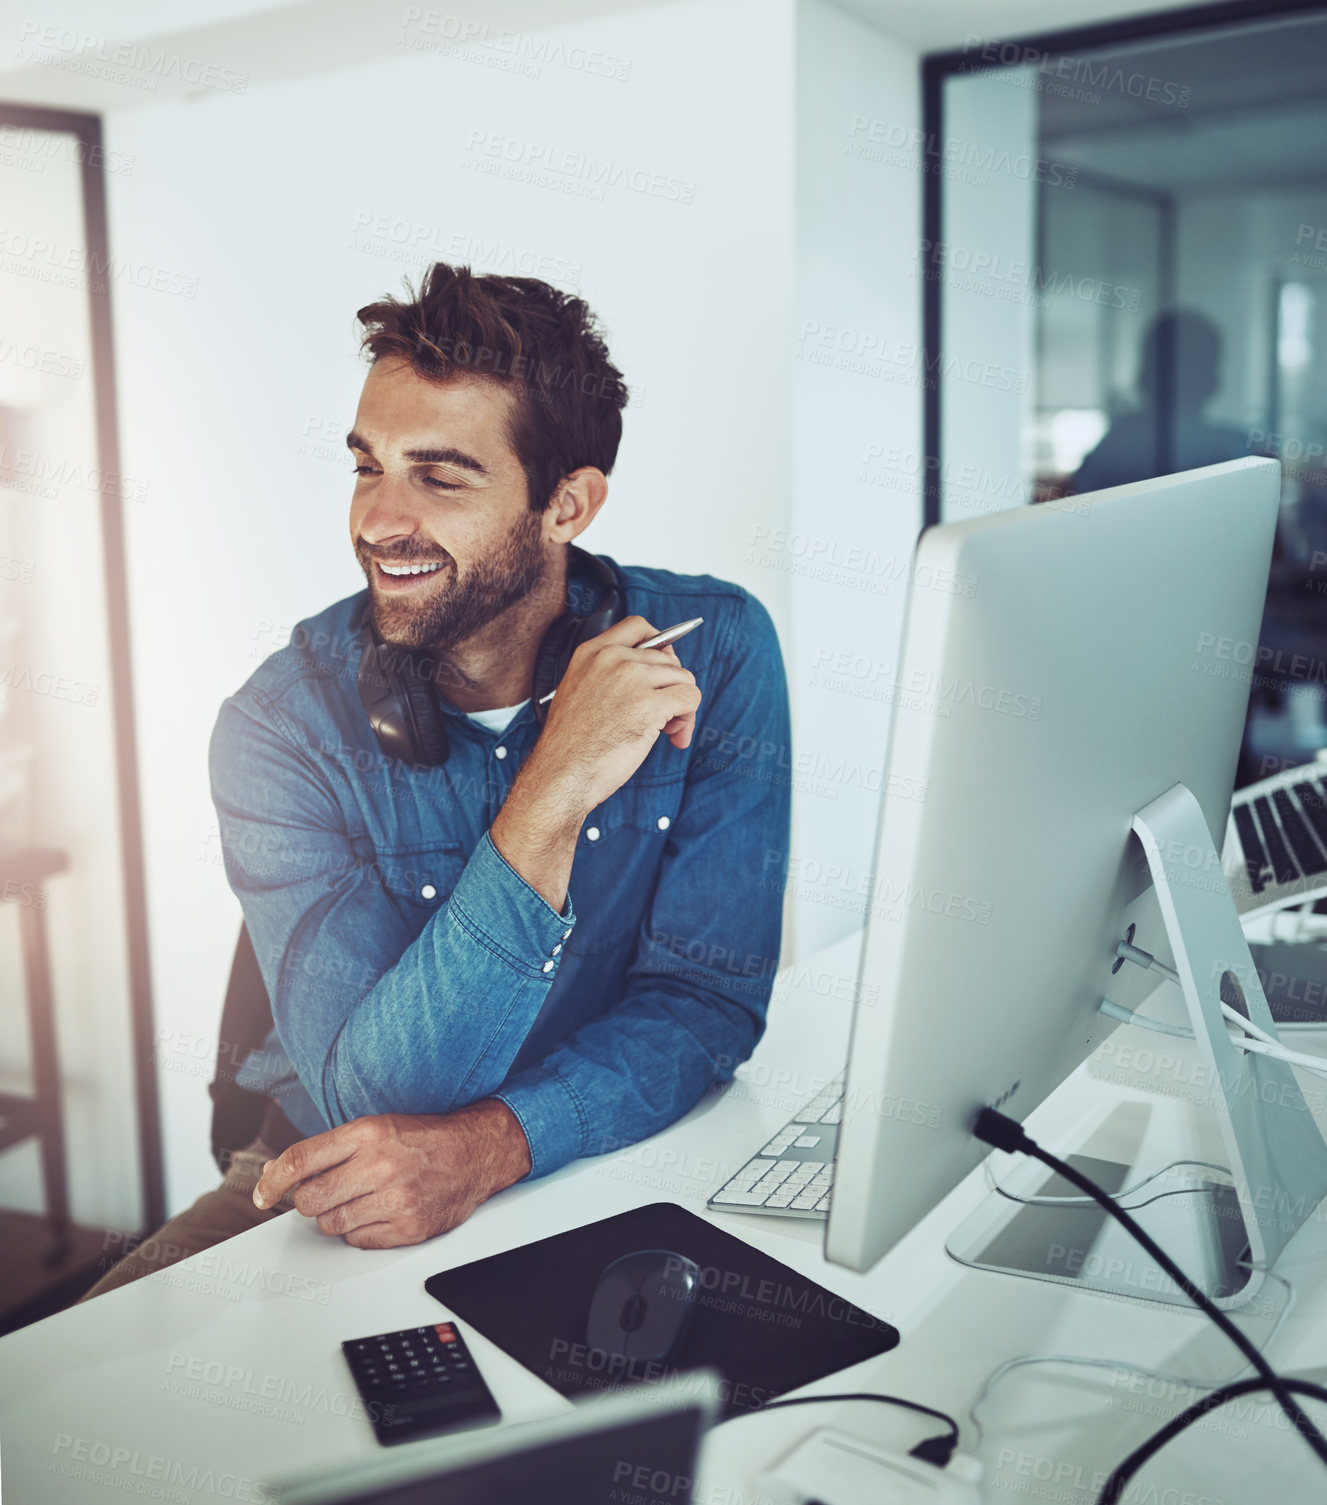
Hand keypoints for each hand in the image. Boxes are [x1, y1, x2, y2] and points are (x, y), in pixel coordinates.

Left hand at [251, 1099, 531, 1248]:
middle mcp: (379, 1165)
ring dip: (334, 1216)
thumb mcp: (375, 1127)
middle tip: (324, 1193)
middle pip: (308, 1200)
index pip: (300, 1160)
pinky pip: (357, 1241)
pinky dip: (359, 1230)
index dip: (272, 1180)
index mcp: (367, 1133)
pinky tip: (376, 1212)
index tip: (262, 1193)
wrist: (474, 1154)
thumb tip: (278, 1172)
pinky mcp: (407, 1227)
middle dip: (308, 1201)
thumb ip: (328, 1149)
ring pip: (330, 1225)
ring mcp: (395, 1199)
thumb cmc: (422, 1140)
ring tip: (357, 1199)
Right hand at [530, 614, 702, 815]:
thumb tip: (657, 677)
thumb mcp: (579, 693)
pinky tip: (674, 737)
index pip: (638, 626)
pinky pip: (690, 698)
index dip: (661, 646)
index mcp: (591, 653)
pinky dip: (689, 719)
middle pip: (668, 659)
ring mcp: (631, 679)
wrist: (561, 774)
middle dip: (672, 688)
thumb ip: (609, 676)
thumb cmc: (570, 746)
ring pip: (684, 678)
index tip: (665, 670)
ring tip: (667, 731)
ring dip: (682, 707)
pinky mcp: (648, 704)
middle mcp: (612, 659)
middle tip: (664, 717)